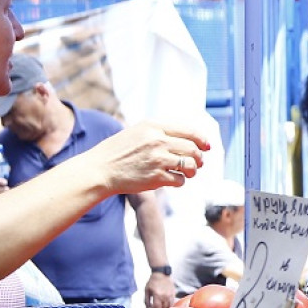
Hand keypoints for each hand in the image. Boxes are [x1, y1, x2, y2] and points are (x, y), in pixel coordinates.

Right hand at [94, 123, 213, 194]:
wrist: (100, 170)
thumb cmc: (117, 152)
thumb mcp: (136, 132)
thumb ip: (158, 132)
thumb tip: (186, 138)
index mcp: (153, 126)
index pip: (188, 130)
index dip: (202, 139)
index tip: (207, 146)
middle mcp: (157, 141)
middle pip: (193, 149)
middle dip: (199, 157)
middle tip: (197, 163)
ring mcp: (158, 159)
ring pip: (190, 165)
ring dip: (192, 171)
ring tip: (187, 173)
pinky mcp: (156, 177)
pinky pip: (180, 180)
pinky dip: (179, 182)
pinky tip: (172, 180)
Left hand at [144, 273, 175, 307]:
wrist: (161, 273)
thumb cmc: (152, 281)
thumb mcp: (146, 290)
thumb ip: (146, 300)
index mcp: (157, 295)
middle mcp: (165, 296)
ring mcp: (170, 295)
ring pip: (168, 307)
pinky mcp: (173, 293)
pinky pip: (172, 303)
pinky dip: (168, 305)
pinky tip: (165, 305)